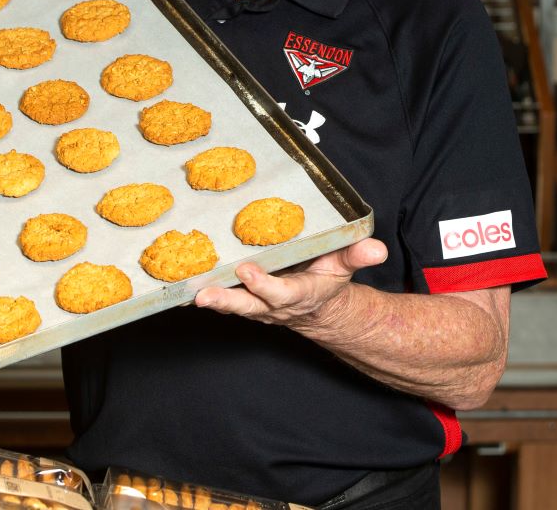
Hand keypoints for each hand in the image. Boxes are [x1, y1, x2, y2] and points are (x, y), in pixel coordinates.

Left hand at [194, 237, 386, 327]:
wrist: (318, 309)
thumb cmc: (328, 278)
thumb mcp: (346, 266)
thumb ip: (357, 255)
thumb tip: (376, 248)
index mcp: (299, 294)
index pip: (280, 292)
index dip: (263, 284)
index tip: (247, 270)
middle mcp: (273, 305)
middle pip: (247, 306)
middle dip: (226, 302)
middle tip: (205, 296)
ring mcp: (255, 306)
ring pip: (231, 305)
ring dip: (210, 300)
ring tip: (189, 293)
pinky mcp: (242, 301)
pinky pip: (222, 297)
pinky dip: (202, 292)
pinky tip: (180, 285)